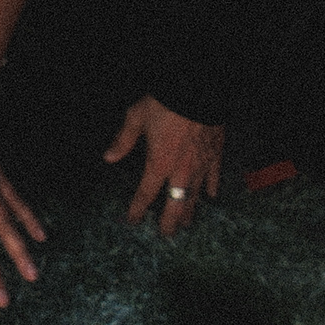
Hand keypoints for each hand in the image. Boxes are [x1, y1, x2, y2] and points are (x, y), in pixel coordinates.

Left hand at [105, 94, 223, 237]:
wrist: (200, 89)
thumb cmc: (167, 101)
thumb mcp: (137, 116)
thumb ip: (123, 140)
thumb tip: (109, 157)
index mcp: (158, 163)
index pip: (145, 194)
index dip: (138, 210)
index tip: (133, 221)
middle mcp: (180, 171)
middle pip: (174, 206)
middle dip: (168, 222)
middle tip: (165, 235)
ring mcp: (201, 165)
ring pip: (194, 197)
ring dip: (189, 212)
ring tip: (185, 224)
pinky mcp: (216, 155)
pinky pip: (213, 177)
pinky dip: (211, 188)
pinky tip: (210, 197)